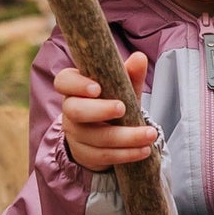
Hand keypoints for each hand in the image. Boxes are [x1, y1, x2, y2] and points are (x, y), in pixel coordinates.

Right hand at [55, 50, 158, 171]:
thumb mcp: (121, 88)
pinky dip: (126, 154)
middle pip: (75, 111)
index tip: (97, 88)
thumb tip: (139, 58)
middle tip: (123, 108)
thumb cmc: (112, 101)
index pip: (64, 81)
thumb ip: (129, 74)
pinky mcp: (86, 154)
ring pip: (96, 137)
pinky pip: (104, 156)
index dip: (77, 85)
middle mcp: (70, 110)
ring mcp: (76, 134)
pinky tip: (144, 150)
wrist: (105, 135)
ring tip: (150, 134)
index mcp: (75, 87)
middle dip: (100, 110)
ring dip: (126, 137)